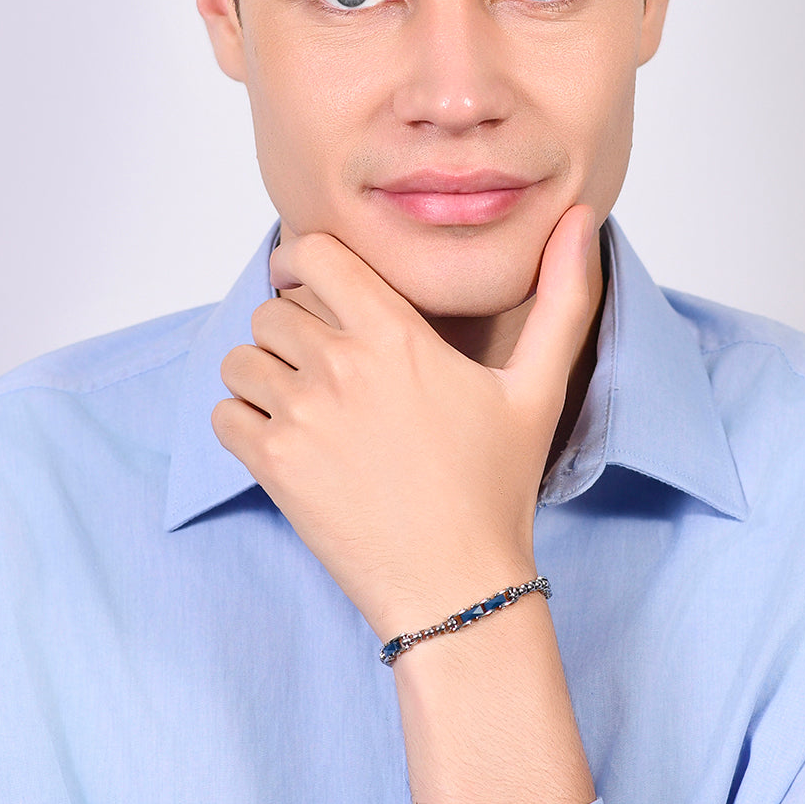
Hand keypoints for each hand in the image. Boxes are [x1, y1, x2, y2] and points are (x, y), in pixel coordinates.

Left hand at [212, 205, 595, 639]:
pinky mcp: (274, 467)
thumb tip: (581, 220)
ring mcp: (301, 417)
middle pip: (273, 308)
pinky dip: (242, 419)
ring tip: (303, 401)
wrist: (458, 584)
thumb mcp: (541, 388)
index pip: (313, 254)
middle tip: (324, 360)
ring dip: (263, 372)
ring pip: (241, 358)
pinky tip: (284, 438)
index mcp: (396, 336)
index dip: (305, 260)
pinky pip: (223, 414)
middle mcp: (339, 366)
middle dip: (291, 325)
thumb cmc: (497, 488)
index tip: (314, 282)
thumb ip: (565, 298)